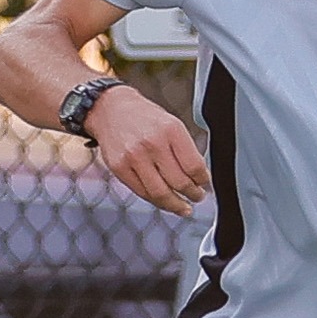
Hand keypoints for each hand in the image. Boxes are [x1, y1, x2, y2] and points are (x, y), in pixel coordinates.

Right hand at [86, 86, 210, 216]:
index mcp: (171, 130)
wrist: (111, 110)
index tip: (205, 184)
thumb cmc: (144, 117)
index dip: (202, 180)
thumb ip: (184, 148)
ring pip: (160, 193)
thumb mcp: (171, 123)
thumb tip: (198, 176)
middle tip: (197, 197)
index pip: (194, 166)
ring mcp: (134, 157)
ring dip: (176, 205)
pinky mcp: (120, 168)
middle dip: (193, 194)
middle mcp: (153, 143)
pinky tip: (164, 201)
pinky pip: (142, 193)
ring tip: (184, 207)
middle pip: (179, 182)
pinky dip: (156, 201)